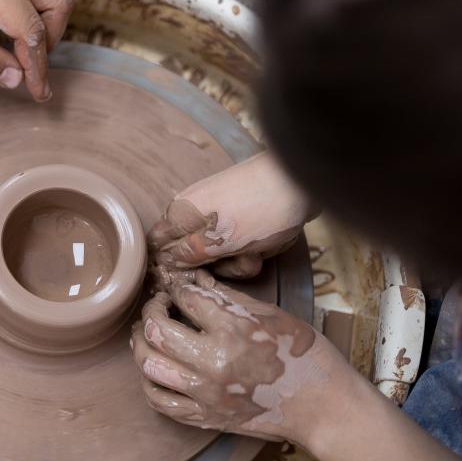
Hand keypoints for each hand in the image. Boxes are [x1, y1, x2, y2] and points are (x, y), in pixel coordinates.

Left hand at [130, 269, 347, 442]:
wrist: (323, 406)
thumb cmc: (303, 355)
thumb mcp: (269, 315)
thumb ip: (226, 297)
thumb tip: (195, 280)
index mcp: (233, 330)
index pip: (185, 299)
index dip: (176, 289)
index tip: (176, 289)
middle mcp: (213, 363)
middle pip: (157, 331)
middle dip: (150, 312)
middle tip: (156, 307)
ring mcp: (206, 394)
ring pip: (149, 366)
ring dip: (141, 345)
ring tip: (147, 334)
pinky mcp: (205, 417)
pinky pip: (160, 402)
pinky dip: (149, 383)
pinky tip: (154, 369)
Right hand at [148, 152, 313, 278]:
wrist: (303, 180)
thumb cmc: (259, 209)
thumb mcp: (220, 241)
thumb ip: (188, 254)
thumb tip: (163, 262)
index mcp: (181, 213)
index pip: (158, 244)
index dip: (171, 265)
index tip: (191, 279)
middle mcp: (195, 211)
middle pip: (192, 253)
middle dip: (216, 266)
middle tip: (235, 261)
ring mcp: (220, 212)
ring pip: (219, 251)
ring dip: (239, 259)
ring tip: (256, 251)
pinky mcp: (241, 214)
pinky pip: (238, 241)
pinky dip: (252, 248)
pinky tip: (267, 244)